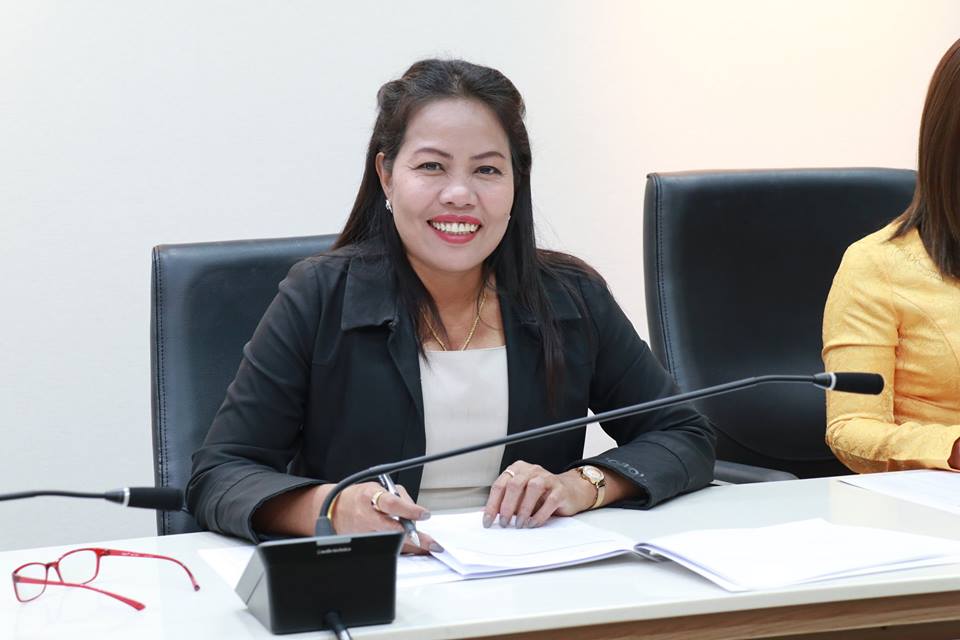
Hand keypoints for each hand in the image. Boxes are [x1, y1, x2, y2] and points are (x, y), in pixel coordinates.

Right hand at [327, 482, 437, 554]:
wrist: (335, 509)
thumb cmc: (360, 497)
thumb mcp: (379, 488)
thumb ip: (399, 498)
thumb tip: (416, 513)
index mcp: (370, 496)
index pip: (391, 503)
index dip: (409, 510)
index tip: (424, 514)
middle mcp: (366, 516)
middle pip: (392, 529)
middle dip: (414, 537)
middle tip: (431, 542)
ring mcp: (364, 533)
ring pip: (391, 543)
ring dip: (411, 546)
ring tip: (427, 546)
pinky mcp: (363, 544)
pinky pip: (385, 548)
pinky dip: (400, 549)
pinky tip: (412, 550)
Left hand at [482, 461, 596, 528]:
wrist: (570, 491)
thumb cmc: (542, 495)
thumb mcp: (520, 496)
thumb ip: (505, 502)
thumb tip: (487, 514)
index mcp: (518, 469)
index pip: (500, 485)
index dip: (492, 504)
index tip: (488, 520)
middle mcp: (532, 470)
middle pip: (514, 485)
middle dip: (507, 507)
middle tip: (504, 523)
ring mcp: (547, 478)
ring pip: (532, 489)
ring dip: (523, 510)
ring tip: (520, 525)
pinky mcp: (560, 489)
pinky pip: (549, 501)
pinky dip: (539, 515)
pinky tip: (533, 523)